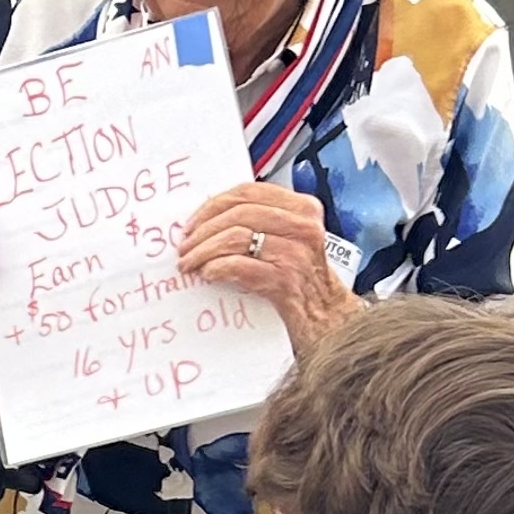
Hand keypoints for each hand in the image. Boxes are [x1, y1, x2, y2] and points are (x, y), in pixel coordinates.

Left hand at [176, 183, 359, 358]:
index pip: (248, 192)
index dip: (213, 205)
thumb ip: (264, 223)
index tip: (193, 222)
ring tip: (188, 263)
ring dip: (203, 250)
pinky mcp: (284, 281)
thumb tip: (212, 218)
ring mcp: (295, 253)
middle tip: (184, 246)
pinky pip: (238, 266)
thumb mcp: (291, 241)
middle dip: (203, 229)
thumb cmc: (303, 282)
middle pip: (238, 212)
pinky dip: (216, 268)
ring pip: (235, 237)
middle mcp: (303, 227)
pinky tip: (206, 274)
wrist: (328, 321)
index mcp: (304, 209)